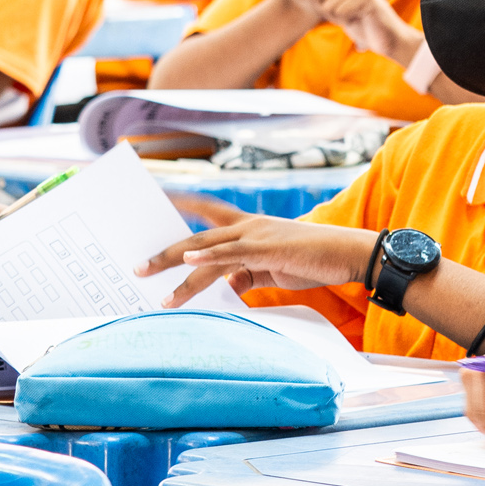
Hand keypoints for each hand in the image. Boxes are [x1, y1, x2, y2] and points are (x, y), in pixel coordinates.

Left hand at [135, 218, 374, 305]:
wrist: (347, 254)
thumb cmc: (315, 260)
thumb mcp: (274, 269)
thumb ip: (248, 274)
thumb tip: (229, 286)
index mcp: (249, 228)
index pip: (208, 211)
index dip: (182, 204)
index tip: (156, 199)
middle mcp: (247, 226)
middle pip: (196, 235)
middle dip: (164, 252)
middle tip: (137, 267)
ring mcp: (256, 236)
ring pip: (205, 248)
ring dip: (175, 263)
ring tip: (149, 278)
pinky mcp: (267, 250)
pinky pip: (230, 254)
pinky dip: (207, 257)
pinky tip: (189, 261)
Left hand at [308, 0, 416, 60]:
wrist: (387, 37)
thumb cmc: (360, 21)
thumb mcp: (338, 4)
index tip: (330, 6)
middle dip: (325, 8)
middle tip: (342, 14)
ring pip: (327, 3)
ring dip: (336, 16)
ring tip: (351, 17)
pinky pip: (339, 10)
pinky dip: (344, 20)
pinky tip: (357, 20)